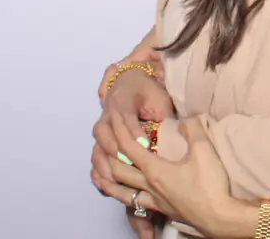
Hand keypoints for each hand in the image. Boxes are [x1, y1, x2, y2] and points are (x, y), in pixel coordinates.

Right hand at [92, 70, 173, 186]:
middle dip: (115, 149)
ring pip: (96, 146)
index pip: (125, 116)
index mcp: (123, 100)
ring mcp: (101, 129)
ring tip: (118, 180)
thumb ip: (164, 116)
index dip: (134, 131)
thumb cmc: (149, 93)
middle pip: (104, 132)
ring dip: (105, 164)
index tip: (145, 146)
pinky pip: (95, 157)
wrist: (130, 84)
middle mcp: (107, 115)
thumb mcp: (159, 99)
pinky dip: (99, 171)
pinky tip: (107, 184)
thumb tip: (174, 136)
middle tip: (131, 164)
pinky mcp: (100, 141)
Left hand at [108, 113, 240, 236]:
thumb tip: (185, 119)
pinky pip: (134, 202)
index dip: (120, 130)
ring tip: (99, 172)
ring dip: (107, 180)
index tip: (115, 115)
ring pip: (121, 192)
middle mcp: (149, 187)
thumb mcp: (203, 150)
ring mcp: (154, 201)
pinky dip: (123, 195)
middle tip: (103, 139)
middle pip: (118, 171)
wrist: (219, 217)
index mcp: (155, 171)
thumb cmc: (210, 186)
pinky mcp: (162, 210)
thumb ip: (192, 129)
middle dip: (107, 152)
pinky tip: (126, 194)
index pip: (130, 147)